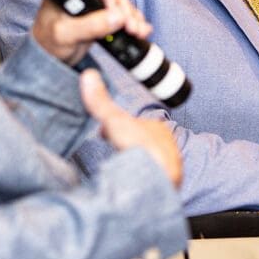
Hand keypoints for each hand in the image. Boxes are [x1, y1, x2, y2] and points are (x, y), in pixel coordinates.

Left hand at [32, 0, 151, 65]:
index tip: (118, 11)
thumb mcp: (65, 35)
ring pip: (121, 5)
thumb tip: (117, 17)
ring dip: (133, 17)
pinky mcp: (104, 16)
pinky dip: (133, 23)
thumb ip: (89, 26)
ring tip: (138, 31)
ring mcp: (96, 4)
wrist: (51, 57)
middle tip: (130, 26)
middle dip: (125, 10)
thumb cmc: (48, 42)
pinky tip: (142, 31)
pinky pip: (123, 16)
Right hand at [79, 69, 181, 186]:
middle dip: (126, 144)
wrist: (158, 177)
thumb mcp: (114, 120)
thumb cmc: (139, 146)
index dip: (117, 127)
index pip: (135, 124)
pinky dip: (142, 178)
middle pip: (143, 142)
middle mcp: (167, 144)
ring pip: (150, 160)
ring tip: (121, 168)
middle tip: (112, 150)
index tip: (103, 133)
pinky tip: (133, 182)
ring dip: (135, 162)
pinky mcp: (168, 183)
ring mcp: (170, 164)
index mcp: (156, 128)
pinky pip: (153, 178)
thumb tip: (88, 75)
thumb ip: (100, 103)